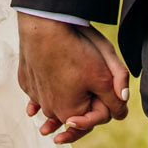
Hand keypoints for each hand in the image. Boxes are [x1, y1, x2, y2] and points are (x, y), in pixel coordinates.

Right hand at [17, 14, 129, 143]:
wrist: (43, 28)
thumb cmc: (74, 51)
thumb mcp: (103, 76)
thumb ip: (115, 98)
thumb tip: (121, 113)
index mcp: (69, 113)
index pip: (91, 120)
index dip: (102, 111)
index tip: (107, 108)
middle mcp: (48, 109)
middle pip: (70, 110)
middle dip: (80, 108)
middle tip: (88, 109)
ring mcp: (34, 94)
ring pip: (53, 100)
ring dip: (61, 99)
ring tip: (66, 98)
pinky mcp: (25, 81)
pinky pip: (39, 88)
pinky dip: (45, 87)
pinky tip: (50, 84)